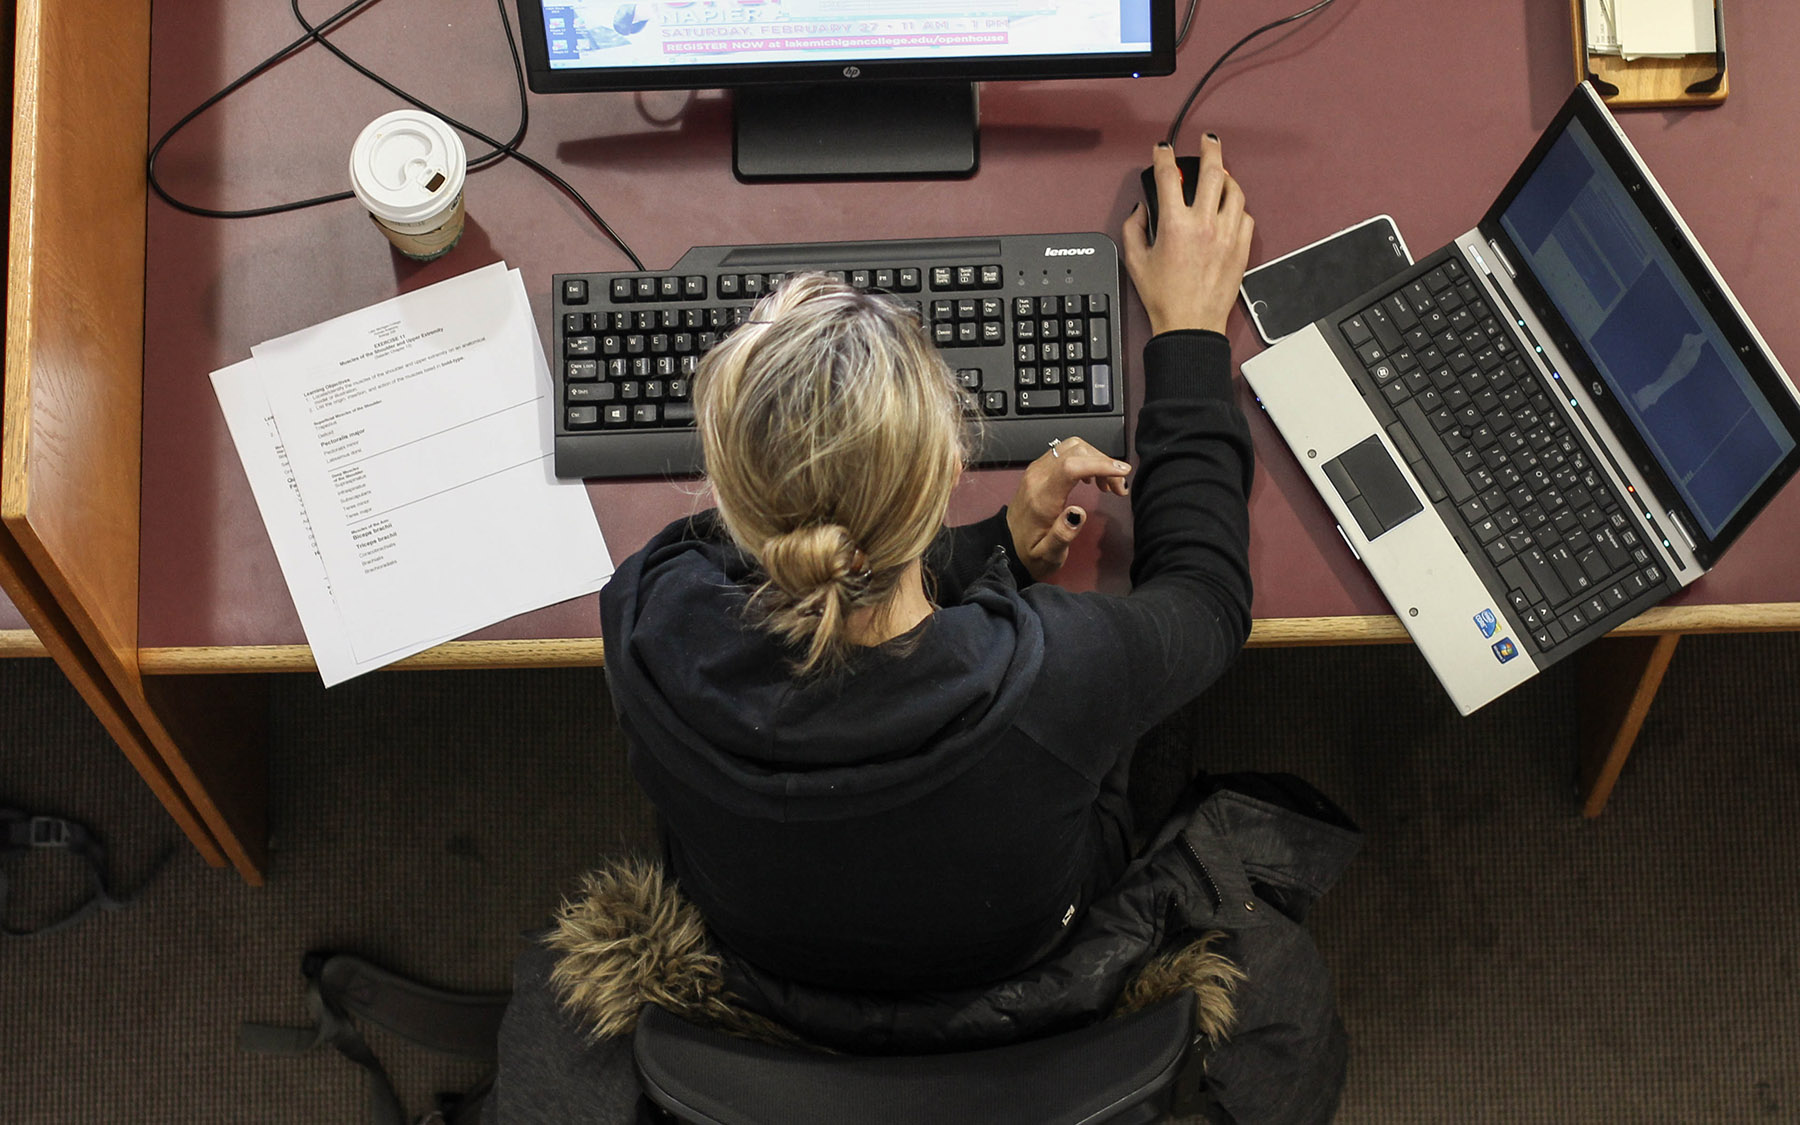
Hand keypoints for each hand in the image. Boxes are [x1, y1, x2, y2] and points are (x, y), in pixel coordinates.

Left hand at [1006, 437, 1131, 578]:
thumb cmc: (1030, 552)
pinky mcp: (1040, 468)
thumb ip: (1062, 535)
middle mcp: (1038, 476)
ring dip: (1096, 459)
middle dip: (1104, 463)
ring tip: (1108, 485)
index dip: (1100, 464)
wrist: (1006, 545)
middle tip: (1119, 488)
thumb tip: (1078, 513)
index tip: (1123, 472)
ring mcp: (1037, 469)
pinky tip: (1093, 479)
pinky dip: (1086, 460)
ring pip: (1073, 447)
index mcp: (1041, 498)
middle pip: (1076, 451)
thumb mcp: (1047, 555)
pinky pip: (1066, 452)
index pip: (1071, 467)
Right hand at [1122, 137, 1254, 335]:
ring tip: (1221, 174)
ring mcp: (1227, 235)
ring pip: (1235, 191)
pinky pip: (1246, 216)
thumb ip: (1133, 228)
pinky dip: (1238, 207)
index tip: (1163, 150)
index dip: (1164, 156)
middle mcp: (1205, 225)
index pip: (1169, 175)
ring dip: (1227, 177)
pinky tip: (1229, 208)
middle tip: (1208, 142)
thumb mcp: (1135, 261)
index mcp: (1176, 225)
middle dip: (1209, 149)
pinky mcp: (1241, 247)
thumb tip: (1142, 210)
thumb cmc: (1165, 299)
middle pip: (1212, 171)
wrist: (1191, 324)